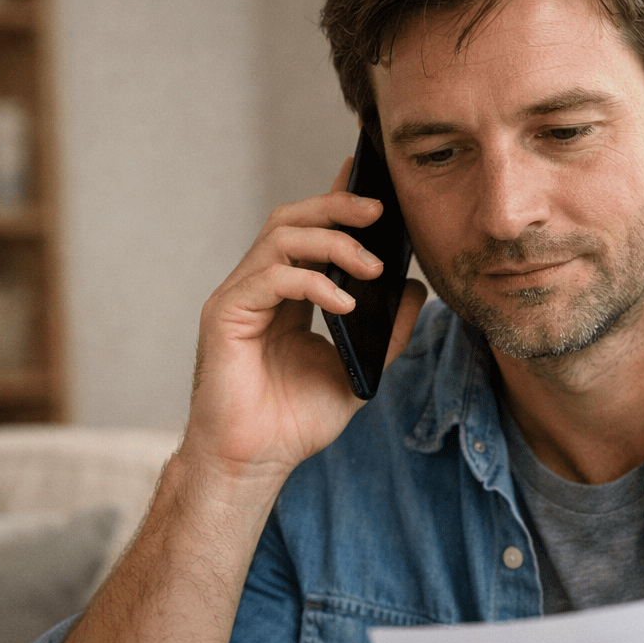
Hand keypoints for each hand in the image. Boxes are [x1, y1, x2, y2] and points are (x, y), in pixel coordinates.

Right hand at [182, 157, 426, 481]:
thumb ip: (388, 332)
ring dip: (332, 242)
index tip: (373, 180)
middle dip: (338, 206)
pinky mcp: (225, 314)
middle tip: (381, 211)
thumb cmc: (295, 422)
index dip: (338, 199)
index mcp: (287, 294)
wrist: (255, 462)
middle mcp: (259, 287)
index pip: (311, 232)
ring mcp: (239, 296)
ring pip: (280, 236)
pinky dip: (313, 282)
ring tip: (372, 266)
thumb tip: (418, 290)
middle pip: (293, 219)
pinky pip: (271, 277)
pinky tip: (345, 302)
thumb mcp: (359, 371)